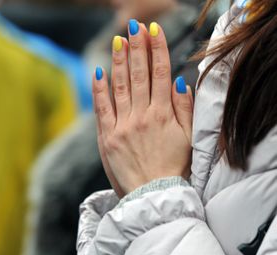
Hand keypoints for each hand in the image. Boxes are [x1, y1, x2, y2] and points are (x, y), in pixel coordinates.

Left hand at [93, 21, 193, 197]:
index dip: (157, 49)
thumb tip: (179, 80)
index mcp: (164, 114)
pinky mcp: (107, 137)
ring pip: (120, 86)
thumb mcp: (188, 138)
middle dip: (137, 46)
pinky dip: (100, 88)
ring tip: (120, 39)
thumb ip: (185, 108)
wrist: (153, 195)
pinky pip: (102, 107)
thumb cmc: (174, 168)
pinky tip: (99, 71)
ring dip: (119, 60)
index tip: (154, 30)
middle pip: (138, 74)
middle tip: (135, 26)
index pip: (160, 73)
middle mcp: (142, 115)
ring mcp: (123, 125)